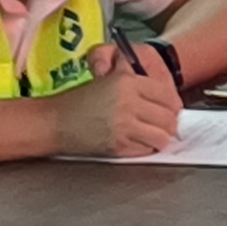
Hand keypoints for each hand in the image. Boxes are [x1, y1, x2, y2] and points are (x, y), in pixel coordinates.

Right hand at [53, 45, 183, 157]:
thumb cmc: (78, 101)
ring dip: (160, 136)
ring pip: (162, 136)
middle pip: (168, 117)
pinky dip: (146, 147)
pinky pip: (147, 149)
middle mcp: (129, 103)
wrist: (55, 122)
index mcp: (127, 83)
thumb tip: (155, 82)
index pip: (166, 94)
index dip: (171, 103)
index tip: (170, 108)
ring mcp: (125, 127)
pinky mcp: (119, 146)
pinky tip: (139, 141)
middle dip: (169, 122)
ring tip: (154, 134)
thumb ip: (132, 76)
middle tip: (163, 123)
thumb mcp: (106, 78)